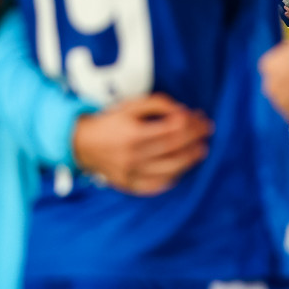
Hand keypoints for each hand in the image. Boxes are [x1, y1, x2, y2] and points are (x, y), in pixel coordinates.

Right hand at [71, 93, 211, 195]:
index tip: (200, 118)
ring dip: (190, 159)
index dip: (191, 123)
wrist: (82, 143)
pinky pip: (158, 184)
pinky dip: (173, 176)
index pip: (172, 129)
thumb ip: (156, 103)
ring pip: (170, 169)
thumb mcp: (129, 105)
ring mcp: (132, 173)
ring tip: (201, 150)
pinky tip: (181, 167)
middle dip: (195, 138)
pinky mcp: (130, 185)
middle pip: (174, 148)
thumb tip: (182, 112)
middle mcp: (133, 155)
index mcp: (133, 133)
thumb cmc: (109, 122)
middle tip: (207, 131)